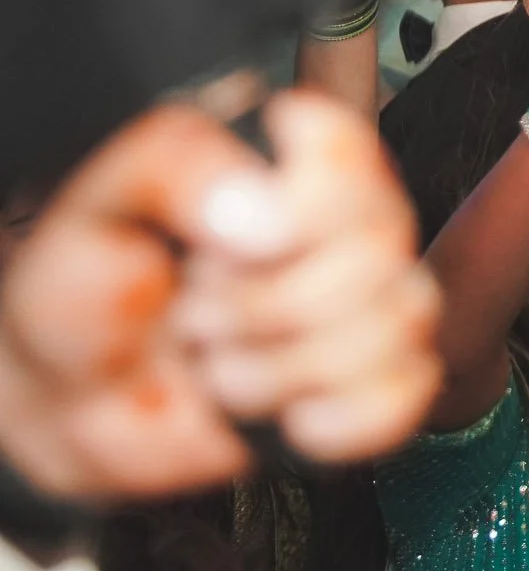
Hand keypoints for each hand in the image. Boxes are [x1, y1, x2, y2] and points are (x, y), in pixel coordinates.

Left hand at [0, 95, 441, 501]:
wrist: (81, 398)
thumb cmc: (90, 293)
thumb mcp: (97, 207)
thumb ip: (174, 169)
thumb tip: (262, 211)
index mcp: (287, 161)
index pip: (350, 151)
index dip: (294, 209)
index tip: (218, 242)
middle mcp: (349, 222)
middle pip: (377, 250)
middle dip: (266, 305)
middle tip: (195, 315)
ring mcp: (375, 301)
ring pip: (398, 322)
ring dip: (286, 367)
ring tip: (220, 368)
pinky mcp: (383, 380)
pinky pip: (406, 394)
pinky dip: (338, 419)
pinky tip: (285, 415)